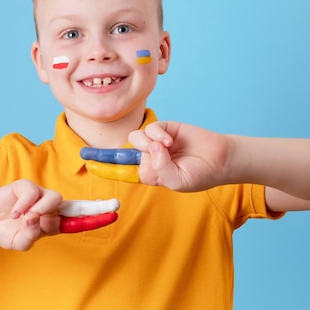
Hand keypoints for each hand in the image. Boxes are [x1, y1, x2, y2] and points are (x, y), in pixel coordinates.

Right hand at [0, 180, 117, 250]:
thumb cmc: (6, 231)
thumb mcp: (19, 243)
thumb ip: (30, 237)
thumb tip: (36, 220)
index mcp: (53, 223)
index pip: (78, 221)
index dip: (95, 219)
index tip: (113, 216)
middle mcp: (50, 208)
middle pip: (78, 206)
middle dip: (96, 206)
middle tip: (114, 204)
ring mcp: (39, 196)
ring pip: (54, 200)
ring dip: (41, 212)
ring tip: (26, 220)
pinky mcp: (25, 186)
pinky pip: (31, 194)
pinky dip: (22, 206)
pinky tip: (13, 214)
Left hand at [82, 122, 231, 191]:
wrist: (221, 159)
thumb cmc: (200, 175)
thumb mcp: (177, 181)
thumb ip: (160, 169)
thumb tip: (151, 147)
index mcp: (150, 173)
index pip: (122, 171)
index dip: (105, 167)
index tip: (88, 163)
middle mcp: (149, 157)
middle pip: (126, 153)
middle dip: (128, 153)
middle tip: (154, 155)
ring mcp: (157, 142)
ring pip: (135, 139)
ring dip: (147, 143)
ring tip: (167, 148)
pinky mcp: (166, 128)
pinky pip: (151, 128)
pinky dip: (158, 134)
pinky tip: (171, 141)